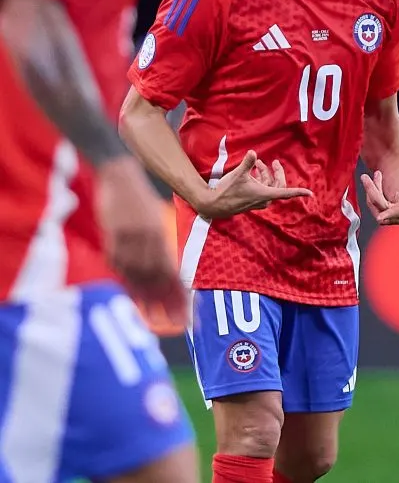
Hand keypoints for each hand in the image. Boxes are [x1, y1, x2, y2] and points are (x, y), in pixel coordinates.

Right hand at [95, 157, 186, 326]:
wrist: (118, 174)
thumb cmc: (137, 199)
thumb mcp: (153, 219)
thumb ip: (157, 245)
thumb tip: (166, 273)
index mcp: (159, 234)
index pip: (172, 271)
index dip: (180, 294)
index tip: (189, 312)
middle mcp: (146, 239)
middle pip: (158, 278)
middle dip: (169, 303)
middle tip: (179, 323)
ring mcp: (127, 238)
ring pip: (137, 274)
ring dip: (148, 298)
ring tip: (157, 318)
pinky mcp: (110, 236)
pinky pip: (118, 265)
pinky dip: (126, 281)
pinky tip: (133, 295)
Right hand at [196, 150, 312, 219]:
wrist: (213, 205)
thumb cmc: (226, 190)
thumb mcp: (238, 174)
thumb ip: (247, 162)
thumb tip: (253, 152)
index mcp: (265, 194)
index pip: (286, 192)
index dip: (299, 192)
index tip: (310, 193)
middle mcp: (264, 199)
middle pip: (278, 185)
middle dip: (276, 173)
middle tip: (274, 162)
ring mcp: (258, 202)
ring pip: (268, 186)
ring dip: (265, 175)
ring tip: (257, 164)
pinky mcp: (252, 202)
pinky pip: (262, 190)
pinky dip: (260, 180)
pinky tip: (253, 172)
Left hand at [360, 170, 398, 225]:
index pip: (395, 215)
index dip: (389, 215)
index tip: (381, 217)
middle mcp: (393, 218)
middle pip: (379, 205)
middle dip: (372, 190)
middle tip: (365, 176)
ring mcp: (384, 217)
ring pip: (373, 202)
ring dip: (373, 187)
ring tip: (378, 174)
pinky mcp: (378, 214)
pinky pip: (371, 202)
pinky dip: (372, 190)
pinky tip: (376, 179)